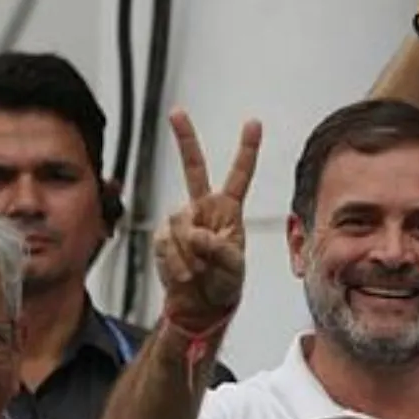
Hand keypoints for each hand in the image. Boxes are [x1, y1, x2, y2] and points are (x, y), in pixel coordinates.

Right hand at [154, 109, 261, 331]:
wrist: (200, 306)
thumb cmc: (224, 285)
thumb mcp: (233, 267)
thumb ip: (218, 248)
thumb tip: (195, 233)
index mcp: (229, 211)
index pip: (239, 175)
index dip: (247, 150)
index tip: (254, 123)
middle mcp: (204, 209)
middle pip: (194, 168)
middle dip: (184, 139)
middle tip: (176, 112)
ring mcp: (183, 222)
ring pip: (180, 222)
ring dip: (190, 252)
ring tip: (198, 272)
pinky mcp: (165, 238)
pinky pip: (167, 243)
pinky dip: (177, 262)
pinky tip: (185, 275)